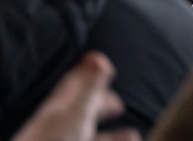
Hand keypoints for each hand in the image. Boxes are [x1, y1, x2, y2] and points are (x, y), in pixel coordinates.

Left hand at [12, 51, 139, 140]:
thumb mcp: (78, 114)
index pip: (74, 81)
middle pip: (84, 107)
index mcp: (60, 105)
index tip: (102, 62)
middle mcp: (61, 122)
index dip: (89, 70)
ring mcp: (66, 138)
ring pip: (92, 131)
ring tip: (132, 134)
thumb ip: (90, 88)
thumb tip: (100, 59)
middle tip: (118, 103)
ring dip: (112, 133)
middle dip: (102, 104)